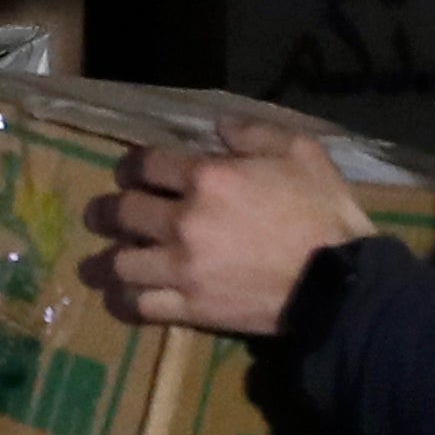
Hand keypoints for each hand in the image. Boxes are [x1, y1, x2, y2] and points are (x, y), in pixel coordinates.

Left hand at [100, 126, 378, 339]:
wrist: (339, 282)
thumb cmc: (323, 212)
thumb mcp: (299, 152)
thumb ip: (253, 133)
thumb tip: (218, 126)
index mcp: (207, 177)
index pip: (147, 163)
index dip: (129, 165)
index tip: (126, 172)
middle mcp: (183, 220)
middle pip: (123, 211)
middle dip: (104, 211)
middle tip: (99, 215)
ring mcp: (183, 267)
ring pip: (121, 263)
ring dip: (102, 262)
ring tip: (95, 264)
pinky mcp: (191, 307)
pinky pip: (142, 306)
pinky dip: (123, 303)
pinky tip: (116, 300)